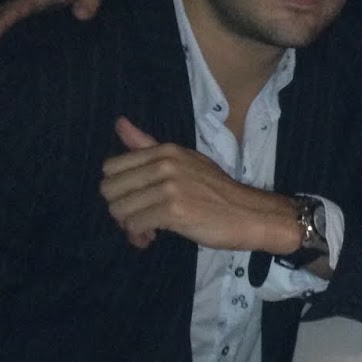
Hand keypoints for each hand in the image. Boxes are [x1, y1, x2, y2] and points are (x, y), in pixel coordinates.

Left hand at [101, 116, 302, 251]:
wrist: (252, 215)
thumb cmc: (218, 192)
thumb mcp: (185, 161)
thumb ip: (147, 146)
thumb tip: (119, 123)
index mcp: (165, 151)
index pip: (111, 167)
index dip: (119, 188)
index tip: (136, 200)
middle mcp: (165, 165)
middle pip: (110, 190)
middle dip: (120, 208)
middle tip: (139, 218)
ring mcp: (169, 188)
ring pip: (119, 210)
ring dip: (129, 226)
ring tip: (148, 231)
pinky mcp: (173, 211)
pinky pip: (135, 225)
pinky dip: (139, 236)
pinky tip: (153, 238)